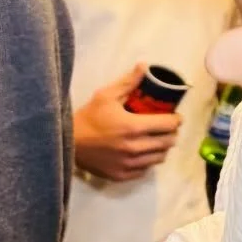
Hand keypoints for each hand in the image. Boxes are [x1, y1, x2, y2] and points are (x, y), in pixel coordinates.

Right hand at [75, 64, 182, 182]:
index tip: (174, 116)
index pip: (169, 125)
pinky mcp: (121, 176)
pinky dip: (148, 161)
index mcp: (134, 127)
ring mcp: (129, 164)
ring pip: (160, 158)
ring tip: (156, 139)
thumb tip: (145, 65)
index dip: (176, 119)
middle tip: (166, 127)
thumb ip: (129, 82)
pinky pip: (145, 170)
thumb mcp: (106, 96)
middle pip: (169, 142)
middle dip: (171, 133)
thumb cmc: (87, 118)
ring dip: (162, 147)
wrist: (65, 143)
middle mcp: (135, 148)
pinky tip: (142, 152)